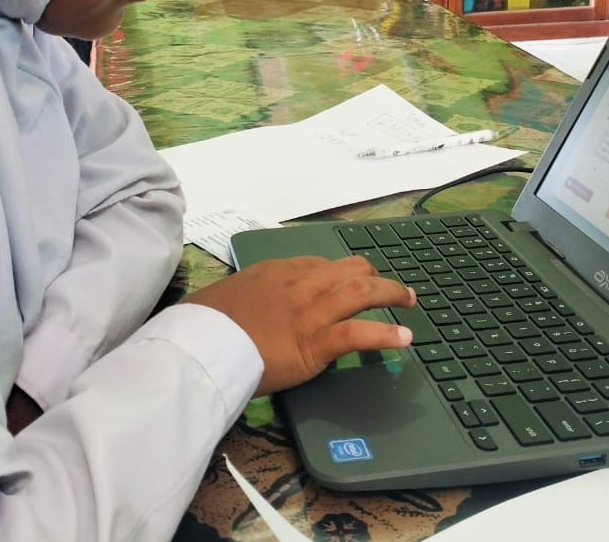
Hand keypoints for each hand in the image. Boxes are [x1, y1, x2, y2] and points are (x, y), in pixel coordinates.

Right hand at [185, 255, 415, 395]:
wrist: (199, 343)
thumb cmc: (201, 325)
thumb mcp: (220, 298)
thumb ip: (240, 299)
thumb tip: (236, 311)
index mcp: (274, 273)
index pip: (318, 265)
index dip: (339, 273)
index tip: (350, 281)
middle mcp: (297, 285)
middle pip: (347, 270)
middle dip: (373, 276)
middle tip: (390, 287)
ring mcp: (309, 312)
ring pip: (360, 293)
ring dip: (390, 294)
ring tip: (409, 300)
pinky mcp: (315, 341)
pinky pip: (358, 333)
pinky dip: (385, 334)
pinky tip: (404, 338)